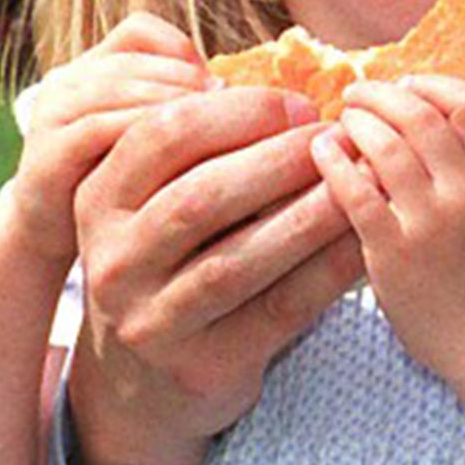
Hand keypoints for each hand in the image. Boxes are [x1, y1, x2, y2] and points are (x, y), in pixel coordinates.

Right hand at [5, 13, 214, 264]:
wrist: (62, 238)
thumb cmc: (129, 182)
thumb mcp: (162, 134)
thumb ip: (193, 103)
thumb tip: (269, 91)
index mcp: (98, 64)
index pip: (140, 30)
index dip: (185, 53)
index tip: (224, 86)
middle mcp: (68, 79)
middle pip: (137, 59)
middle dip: (193, 82)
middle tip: (238, 109)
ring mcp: (53, 115)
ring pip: (122, 90)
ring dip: (176, 108)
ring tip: (217, 133)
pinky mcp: (45, 156)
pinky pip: (98, 130)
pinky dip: (144, 138)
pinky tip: (180, 160)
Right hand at [65, 87, 365, 464]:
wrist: (151, 377)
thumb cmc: (180, 255)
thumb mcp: (161, 197)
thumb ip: (205, 144)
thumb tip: (297, 88)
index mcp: (99, 199)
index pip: (163, 135)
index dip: (239, 111)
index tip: (302, 104)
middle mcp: (112, 261)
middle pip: (200, 197)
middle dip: (280, 159)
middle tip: (340, 138)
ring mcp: (150, 320)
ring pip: (238, 260)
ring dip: (311, 214)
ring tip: (362, 182)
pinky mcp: (199, 366)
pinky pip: (277, 310)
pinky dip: (327, 271)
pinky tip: (365, 240)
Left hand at [312, 76, 464, 378]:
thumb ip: (460, 160)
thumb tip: (412, 111)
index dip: (432, 85)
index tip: (404, 86)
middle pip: (421, 116)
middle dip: (381, 96)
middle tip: (354, 95)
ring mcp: (431, 221)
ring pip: (388, 147)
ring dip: (356, 124)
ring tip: (339, 124)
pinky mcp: (394, 252)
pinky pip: (357, 194)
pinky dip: (334, 164)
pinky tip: (320, 154)